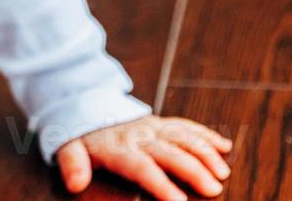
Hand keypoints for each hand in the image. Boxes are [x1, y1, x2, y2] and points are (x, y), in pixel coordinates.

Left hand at [54, 114, 232, 198]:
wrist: (83, 102)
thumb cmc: (79, 134)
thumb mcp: (67, 147)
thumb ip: (72, 164)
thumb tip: (74, 184)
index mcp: (120, 147)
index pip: (143, 167)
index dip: (161, 184)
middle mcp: (141, 136)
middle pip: (171, 153)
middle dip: (193, 170)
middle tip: (214, 189)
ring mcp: (153, 127)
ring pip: (184, 137)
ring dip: (205, 152)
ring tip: (223, 172)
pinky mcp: (161, 122)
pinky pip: (185, 125)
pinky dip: (205, 134)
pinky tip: (223, 146)